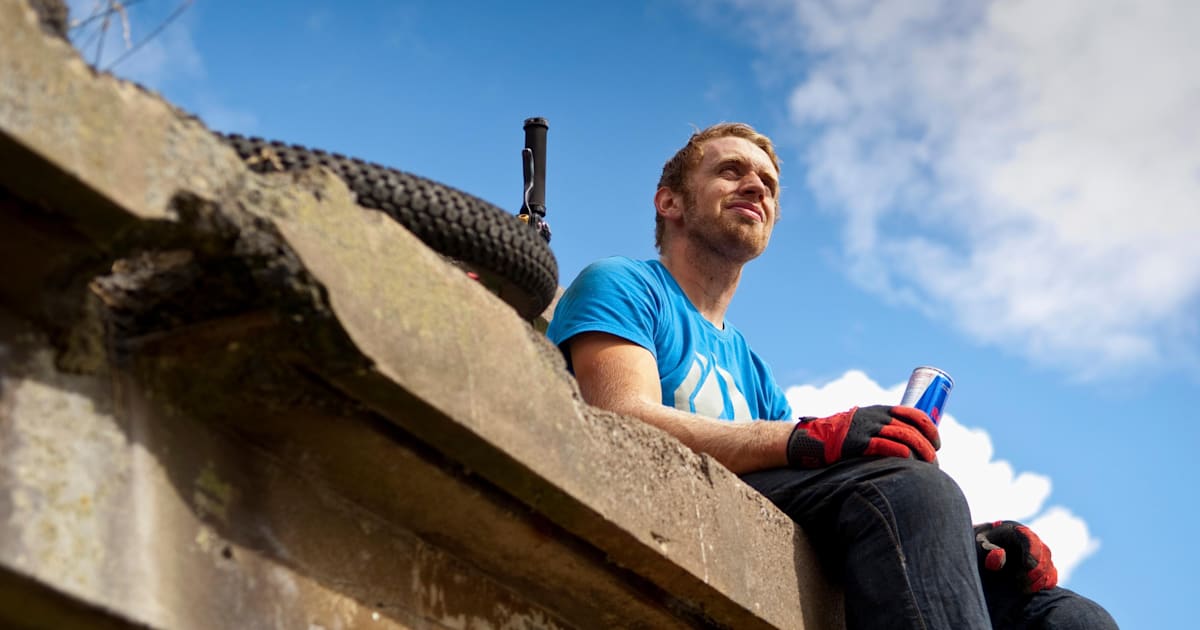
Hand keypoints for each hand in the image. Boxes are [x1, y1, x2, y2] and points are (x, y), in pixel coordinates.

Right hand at [785, 405, 939, 467]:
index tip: (937, 441)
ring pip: (903, 436)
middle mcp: (876, 417)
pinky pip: (884, 445)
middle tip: (935, 458)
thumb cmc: (842, 436)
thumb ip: (881, 429)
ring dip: (921, 451)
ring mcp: (867, 429)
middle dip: (928, 444)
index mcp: (880, 410)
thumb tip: (906, 448)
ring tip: (930, 465)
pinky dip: (900, 451)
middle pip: (911, 427)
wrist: (814, 438)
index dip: (929, 427)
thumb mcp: (864, 423)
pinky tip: (909, 460)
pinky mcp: (858, 443)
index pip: (912, 413)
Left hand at [974, 520, 1057, 593]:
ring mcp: (1037, 554)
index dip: (1032, 552)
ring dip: (1039, 579)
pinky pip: (1051, 575)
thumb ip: (986, 551)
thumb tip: (999, 554)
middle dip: (1036, 570)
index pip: (1030, 539)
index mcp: (1014, 531)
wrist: (982, 552)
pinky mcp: (1040, 567)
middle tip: (1021, 582)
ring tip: (1021, 587)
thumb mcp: (977, 547)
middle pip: (1044, 553)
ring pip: (1049, 565)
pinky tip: (1029, 589)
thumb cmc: (979, 548)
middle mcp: (1030, 540)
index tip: (1027, 566)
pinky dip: (1044, 583)